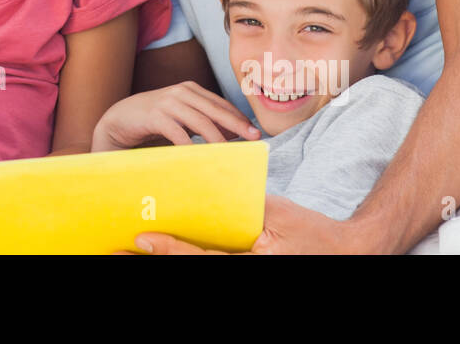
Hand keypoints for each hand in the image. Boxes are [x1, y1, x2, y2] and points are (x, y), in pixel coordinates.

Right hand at [91, 81, 260, 150]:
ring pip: (199, 122)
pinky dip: (190, 145)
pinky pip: (177, 132)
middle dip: (236, 125)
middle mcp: (181, 92)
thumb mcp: (182, 115)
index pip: (220, 104)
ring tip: (229, 152)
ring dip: (217, 138)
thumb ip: (203, 119)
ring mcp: (167, 103)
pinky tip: (198, 156)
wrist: (121, 118)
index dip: (239, 117)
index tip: (255, 131)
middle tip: (253, 138)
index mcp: (190, 89)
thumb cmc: (155, 119)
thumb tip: (234, 132)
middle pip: (215, 110)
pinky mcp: (154, 116)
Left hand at [121, 196, 367, 254]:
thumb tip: (206, 187)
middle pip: (189, 267)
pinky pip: (210, 262)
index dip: (170, 249)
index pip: (201, 258)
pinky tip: (162, 249)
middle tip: (116, 252)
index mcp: (248, 261)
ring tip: (129, 252)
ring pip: (196, 266)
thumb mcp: (277, 212)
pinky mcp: (242, 268)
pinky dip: (184, 255)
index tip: (142, 239)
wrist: (343, 251)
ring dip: (163, 258)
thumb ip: (244, 204)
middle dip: (152, 260)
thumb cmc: (310, 230)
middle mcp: (242, 268)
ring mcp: (242, 271)